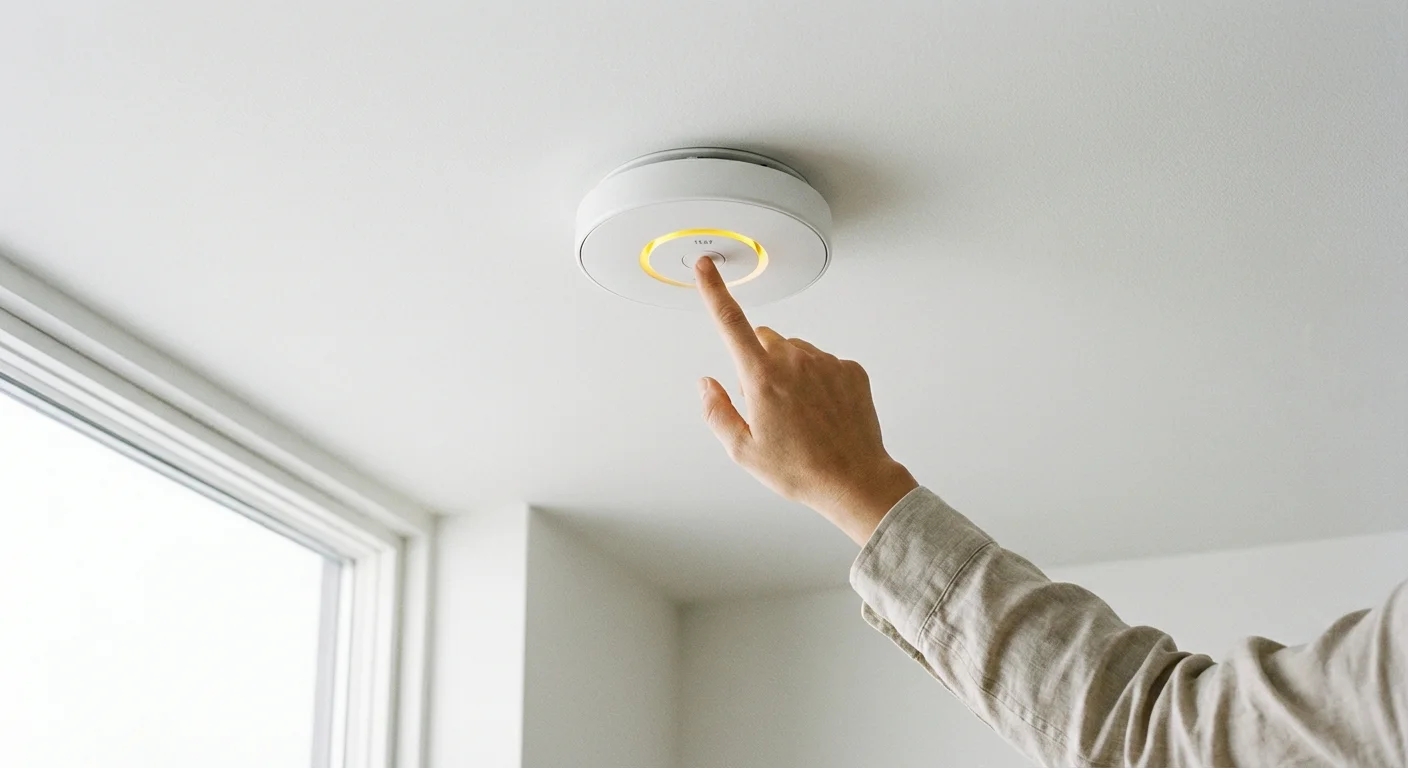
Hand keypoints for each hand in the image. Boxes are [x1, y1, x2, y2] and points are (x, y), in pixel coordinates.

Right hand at [694, 257, 916, 544]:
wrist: (854, 480)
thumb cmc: (801, 469)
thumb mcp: (743, 451)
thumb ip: (717, 411)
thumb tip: (707, 384)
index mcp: (762, 377)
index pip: (730, 322)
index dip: (714, 290)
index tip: (706, 267)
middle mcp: (794, 360)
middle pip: (764, 340)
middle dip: (759, 362)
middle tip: (768, 405)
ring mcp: (826, 362)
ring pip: (795, 352)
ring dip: (790, 372)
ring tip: (800, 415)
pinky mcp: (850, 368)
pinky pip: (824, 362)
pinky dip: (818, 380)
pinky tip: (822, 412)